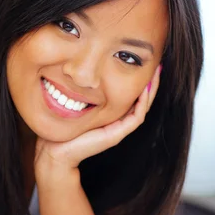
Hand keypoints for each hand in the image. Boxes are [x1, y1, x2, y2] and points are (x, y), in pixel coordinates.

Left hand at [35, 65, 160, 172]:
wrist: (57, 151)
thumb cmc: (62, 127)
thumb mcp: (74, 103)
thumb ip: (81, 91)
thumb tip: (79, 70)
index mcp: (111, 115)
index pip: (131, 95)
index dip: (140, 80)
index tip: (143, 62)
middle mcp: (118, 121)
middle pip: (142, 100)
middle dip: (150, 82)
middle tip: (157, 65)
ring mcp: (119, 129)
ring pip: (143, 107)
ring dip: (151, 90)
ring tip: (156, 73)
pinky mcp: (116, 134)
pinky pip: (137, 117)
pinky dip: (142, 103)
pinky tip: (144, 88)